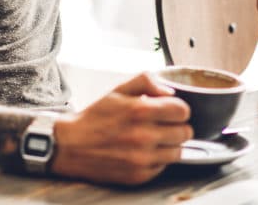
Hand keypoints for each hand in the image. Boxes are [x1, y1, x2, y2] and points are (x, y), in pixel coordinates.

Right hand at [51, 73, 191, 184]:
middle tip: (164, 123)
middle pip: (185, 132)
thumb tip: (170, 91)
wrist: (72, 145)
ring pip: (179, 151)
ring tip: (155, 137)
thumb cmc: (96, 116)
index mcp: (140, 111)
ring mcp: (142, 159)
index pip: (183, 111)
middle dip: (177, 125)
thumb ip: (146, 82)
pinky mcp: (139, 176)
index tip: (171, 109)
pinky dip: (158, 158)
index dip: (179, 108)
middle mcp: (144, 136)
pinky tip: (144, 150)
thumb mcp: (118, 90)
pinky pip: (164, 166)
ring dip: (171, 143)